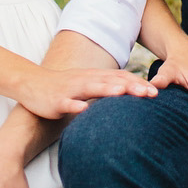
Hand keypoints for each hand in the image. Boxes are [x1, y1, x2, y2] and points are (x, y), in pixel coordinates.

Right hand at [15, 64, 155, 119]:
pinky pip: (67, 103)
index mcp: (94, 77)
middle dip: (131, 86)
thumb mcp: (87, 87)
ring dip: (107, 90)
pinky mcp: (56, 100)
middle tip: (151, 93)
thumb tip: (127, 97)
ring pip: (91, 88)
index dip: (138, 83)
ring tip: (123, 93)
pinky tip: (83, 109)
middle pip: (111, 81)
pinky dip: (75, 105)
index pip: (120, 78)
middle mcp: (85, 80)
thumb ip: (105, 90)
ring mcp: (70, 89)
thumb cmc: (62, 88)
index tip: (156, 92)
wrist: (31, 84)